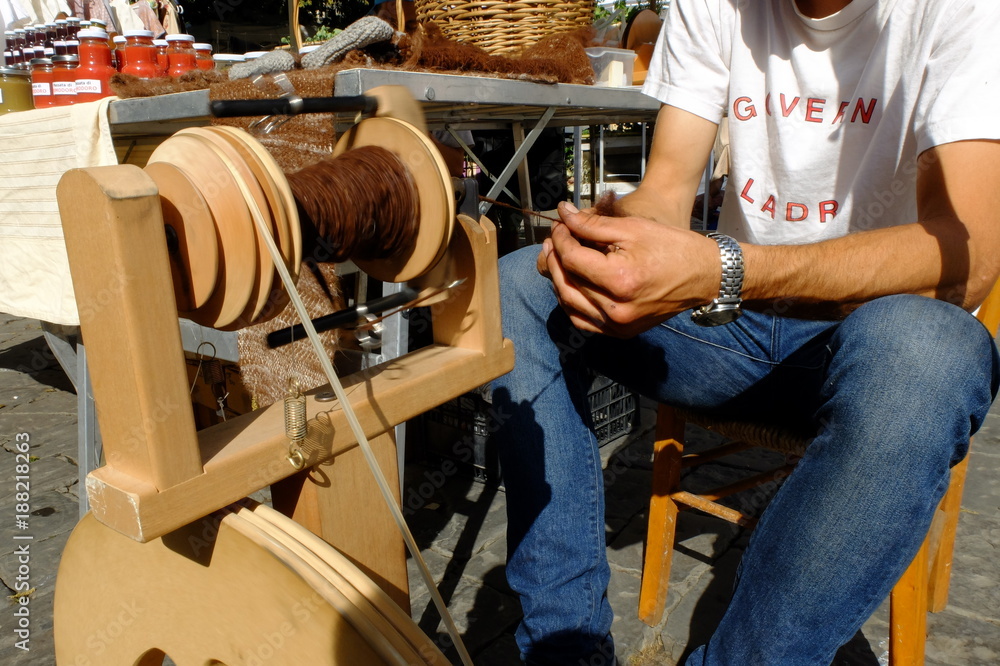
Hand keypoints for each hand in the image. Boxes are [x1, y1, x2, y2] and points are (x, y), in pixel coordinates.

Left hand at [538, 201, 719, 336]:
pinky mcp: (621, 332)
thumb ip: (592, 225)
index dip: (560, 239)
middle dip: (554, 258)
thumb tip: (564, 214)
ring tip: (557, 258)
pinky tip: (570, 283)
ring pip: (569, 304)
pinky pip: (583, 321)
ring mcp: (618, 325)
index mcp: (620, 280)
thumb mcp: (632, 228)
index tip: (560, 225)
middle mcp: (616, 308)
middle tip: (553, 239)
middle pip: (567, 282)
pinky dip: (571, 302)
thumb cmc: (673, 247)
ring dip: (558, 279)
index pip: (572, 259)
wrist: (704, 275)